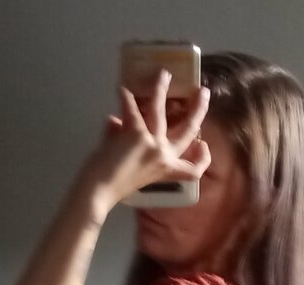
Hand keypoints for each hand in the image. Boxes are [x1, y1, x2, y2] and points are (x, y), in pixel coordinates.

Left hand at [81, 69, 210, 216]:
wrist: (99, 191)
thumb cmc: (114, 186)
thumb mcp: (130, 167)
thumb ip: (129, 144)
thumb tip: (116, 120)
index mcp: (165, 171)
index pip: (193, 170)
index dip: (203, 158)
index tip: (203, 145)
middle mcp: (164, 157)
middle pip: (188, 131)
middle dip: (198, 109)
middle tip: (203, 93)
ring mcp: (152, 144)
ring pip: (160, 110)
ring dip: (160, 88)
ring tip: (162, 74)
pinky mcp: (136, 133)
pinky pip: (132, 108)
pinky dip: (125, 98)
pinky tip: (121, 88)